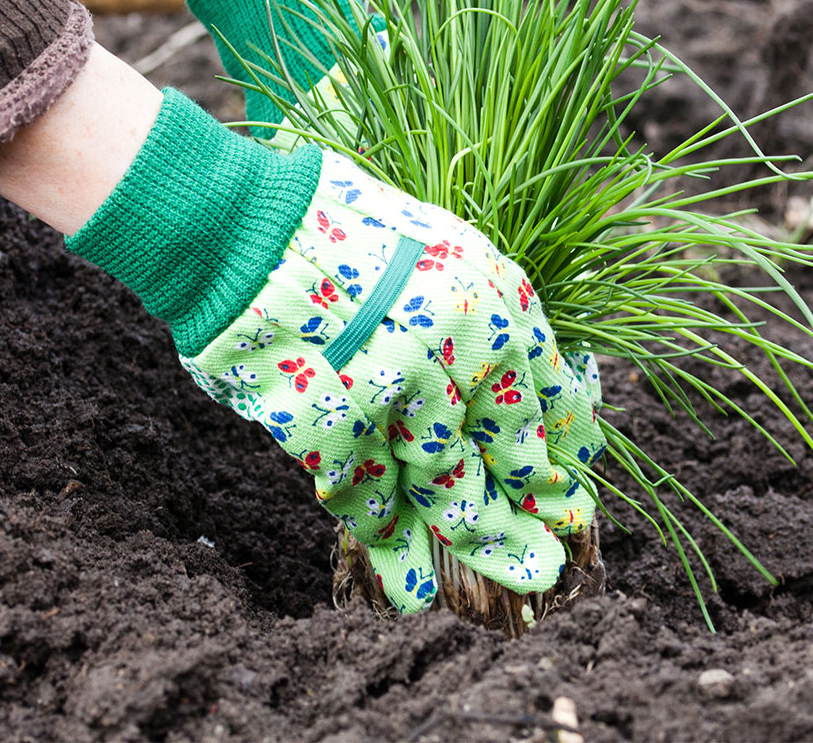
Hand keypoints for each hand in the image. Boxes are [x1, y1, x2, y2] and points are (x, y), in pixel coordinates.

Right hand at [179, 149, 605, 610]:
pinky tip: (389, 556)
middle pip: (505, 459)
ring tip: (458, 586)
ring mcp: (400, 392)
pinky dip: (378, 530)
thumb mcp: (445, 257)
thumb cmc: (346, 234)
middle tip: (539, 572)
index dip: (555, 460)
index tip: (563, 500)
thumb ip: (485, 327)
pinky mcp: (338, 425)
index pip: (549, 404)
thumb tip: (513, 409)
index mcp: (498, 305)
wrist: (249, 226)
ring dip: (456, 543)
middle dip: (519, 523)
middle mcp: (463, 351)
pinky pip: (368, 494)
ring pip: (443, 489)